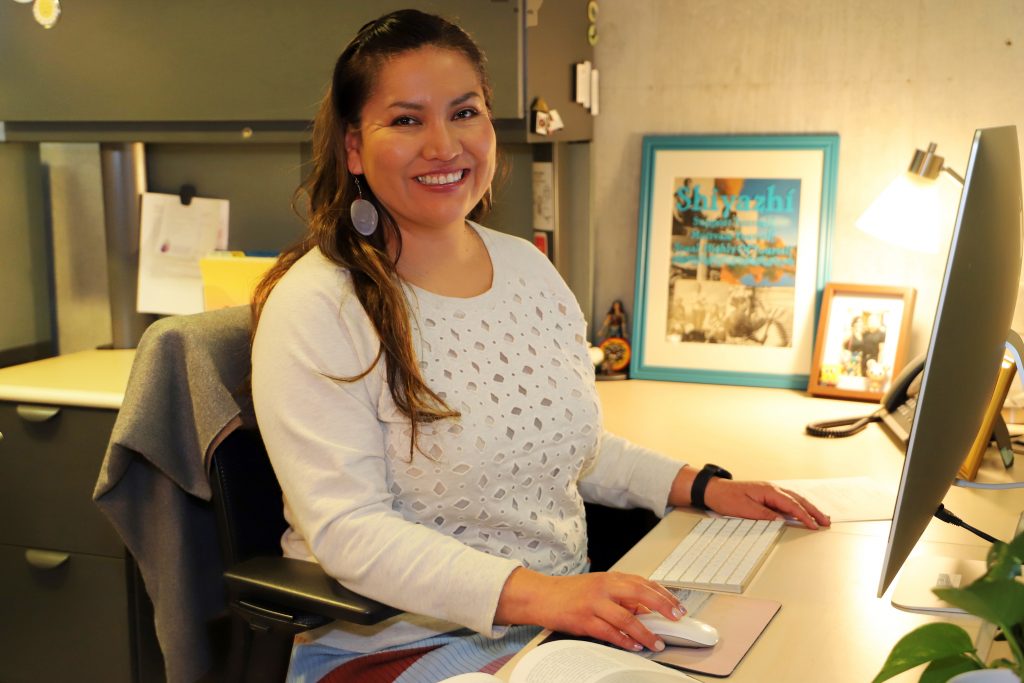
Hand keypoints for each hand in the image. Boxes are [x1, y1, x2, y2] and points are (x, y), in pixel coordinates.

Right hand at [495, 568, 684, 651]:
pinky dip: (624, 640)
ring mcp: (594, 603)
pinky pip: (609, 632)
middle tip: (675, 619)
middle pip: (639, 594)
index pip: (643, 583)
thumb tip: (647, 609)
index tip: (677, 607)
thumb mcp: (599, 587)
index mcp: (610, 578)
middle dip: (661, 607)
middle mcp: (604, 587)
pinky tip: (634, 646)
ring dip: (645, 632)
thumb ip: (621, 595)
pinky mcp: (584, 620)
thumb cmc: (571, 592)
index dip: (663, 595)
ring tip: (657, 642)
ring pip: (626, 618)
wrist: (542, 596)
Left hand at [704, 478, 830, 529]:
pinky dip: (799, 506)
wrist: (714, 490)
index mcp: (768, 491)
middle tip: (826, 522)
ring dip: (809, 508)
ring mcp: (770, 491)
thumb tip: (780, 520)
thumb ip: (763, 514)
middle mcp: (772, 488)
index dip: (804, 515)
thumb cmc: (726, 498)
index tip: (814, 525)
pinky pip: (788, 501)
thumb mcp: (744, 509)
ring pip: (795, 499)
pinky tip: (804, 512)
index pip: (791, 504)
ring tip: (821, 518)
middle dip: (814, 511)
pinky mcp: (767, 495)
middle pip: (798, 500)